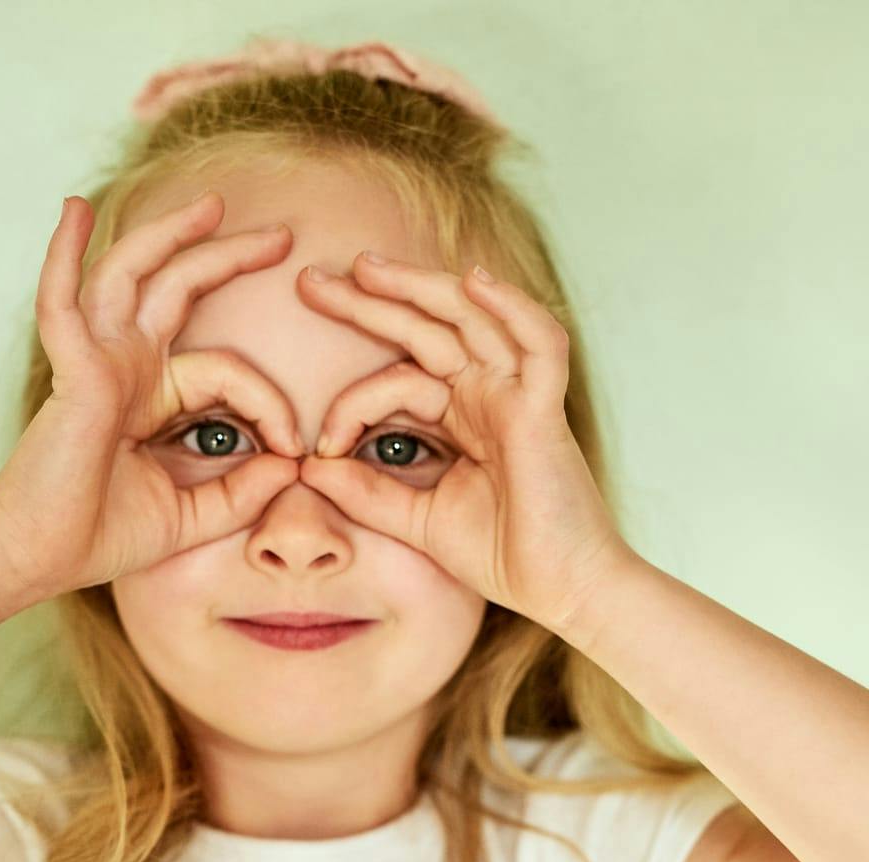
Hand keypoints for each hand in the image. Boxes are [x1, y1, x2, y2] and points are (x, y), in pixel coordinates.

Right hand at [0, 191, 304, 600]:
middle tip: (282, 234)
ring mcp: (97, 362)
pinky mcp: (74, 373)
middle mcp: (125, 366)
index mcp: (152, 395)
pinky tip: (73, 211)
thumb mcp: (192, 515)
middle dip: (229, 255)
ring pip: (133, 274)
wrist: (42, 557)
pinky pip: (63, 302)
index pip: (228, 371)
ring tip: (212, 205)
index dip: (271, 404)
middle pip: (180, 288)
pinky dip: (64, 255)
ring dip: (169, 233)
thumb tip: (292, 466)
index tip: (296, 450)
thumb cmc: (101, 535)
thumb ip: (242, 492)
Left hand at [293, 253, 634, 631]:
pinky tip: (474, 279)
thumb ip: (366, 492)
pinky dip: (512, 307)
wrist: (560, 590)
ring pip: (470, 319)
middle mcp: (488, 394)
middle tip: (313, 280)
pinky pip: (538, 344)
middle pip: (426, 328)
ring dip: (419, 287)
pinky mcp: (543, 410)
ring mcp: (517, 395)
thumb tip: (308, 466)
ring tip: (365, 266)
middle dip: (371, 300)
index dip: (351, 403)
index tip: (317, 446)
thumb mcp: (415, 519)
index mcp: (461, 415)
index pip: (398, 378)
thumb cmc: (500, 555)